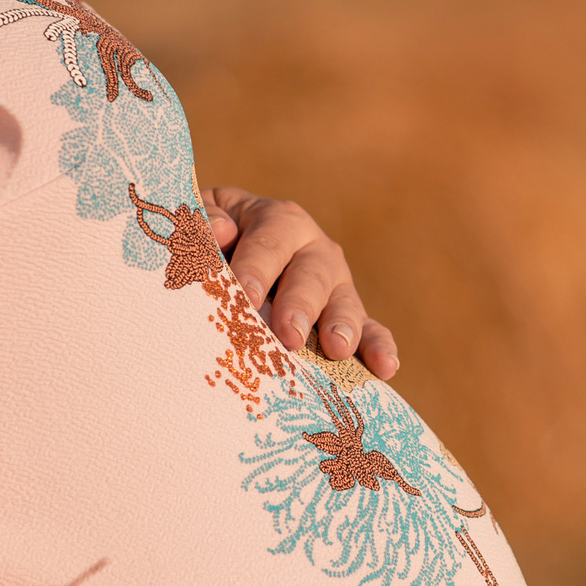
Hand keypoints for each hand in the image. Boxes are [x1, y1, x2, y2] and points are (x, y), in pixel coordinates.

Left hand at [204, 185, 400, 379]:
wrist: (230, 253)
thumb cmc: (211, 238)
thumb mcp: (199, 217)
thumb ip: (204, 220)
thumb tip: (222, 231)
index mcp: (278, 220)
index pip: (269, 242)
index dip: (257, 268)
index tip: (245, 297)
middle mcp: (313, 248)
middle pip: (312, 273)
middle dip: (301, 304)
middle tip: (288, 334)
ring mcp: (336, 283)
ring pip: (345, 300)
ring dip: (342, 324)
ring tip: (337, 348)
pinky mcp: (348, 316)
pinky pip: (371, 328)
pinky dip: (379, 346)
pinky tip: (385, 368)